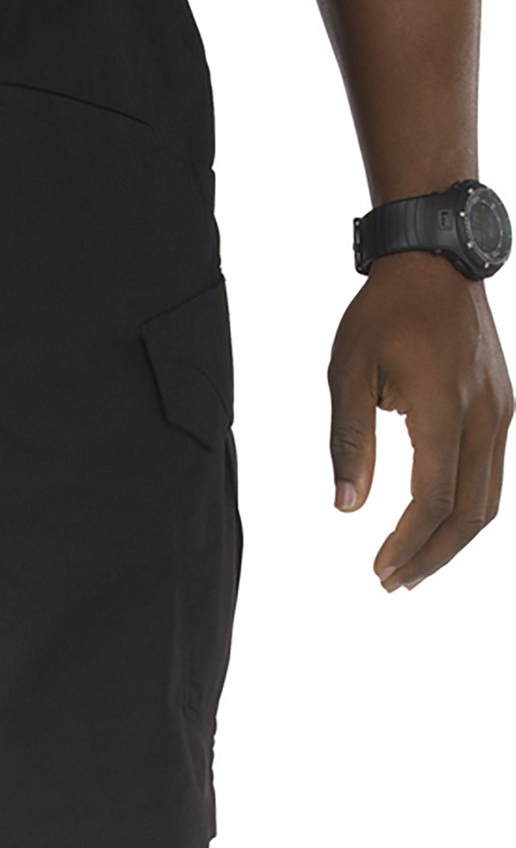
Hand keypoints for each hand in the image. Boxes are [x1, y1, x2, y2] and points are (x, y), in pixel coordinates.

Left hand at [328, 249, 512, 590]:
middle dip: (433, 555)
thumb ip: (349, 442)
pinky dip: (467, 507)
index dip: (407, 543)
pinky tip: (437, 524)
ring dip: (453, 539)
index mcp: (444, 409)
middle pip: (470, 512)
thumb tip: (346, 506)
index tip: (378, 570)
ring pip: (489, 497)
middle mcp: (485, 416)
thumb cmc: (382, 314)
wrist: (433, 263)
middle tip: (393, 584)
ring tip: (414, 567)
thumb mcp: (348, 373)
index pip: (433, 499)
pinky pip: (491, 471)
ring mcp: (502, 411)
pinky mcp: (503, 406)